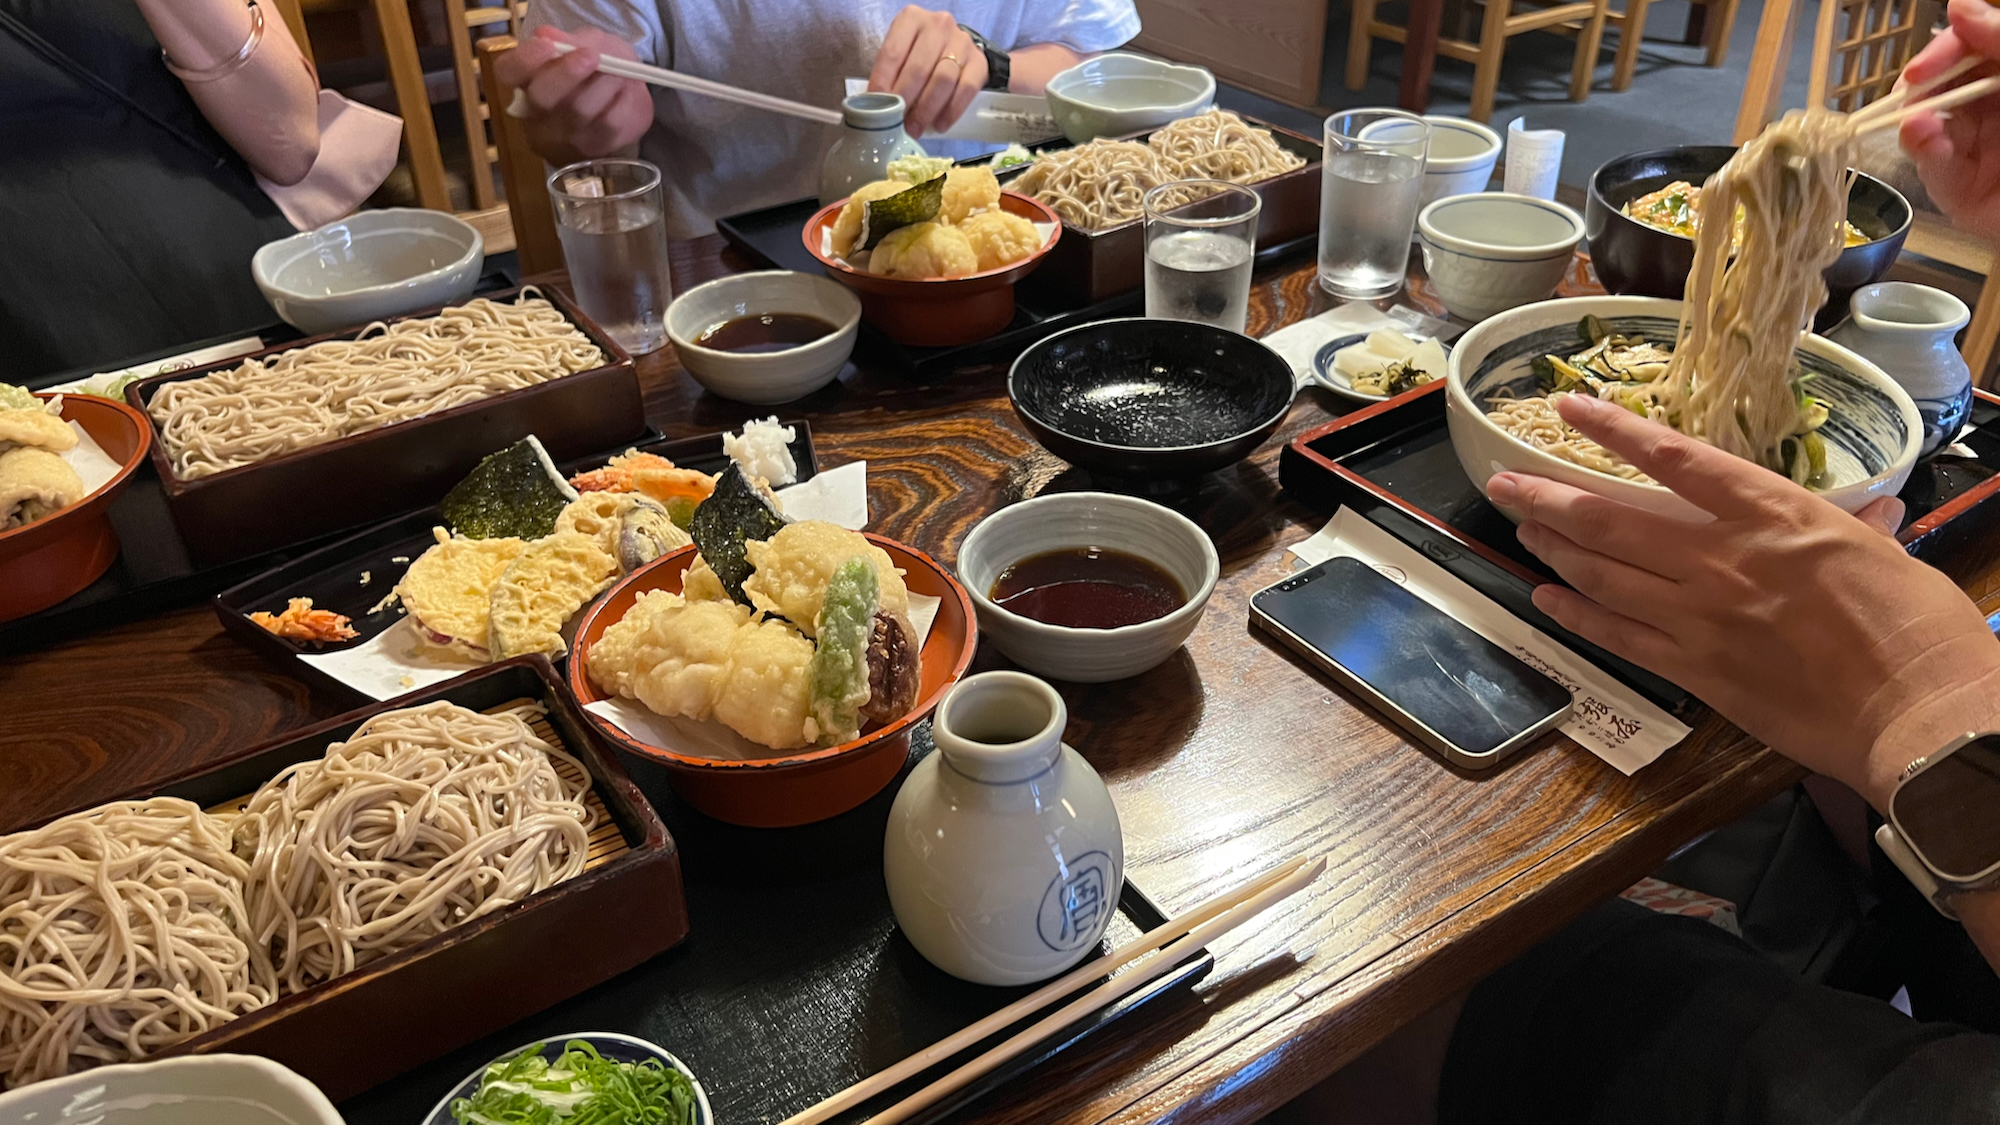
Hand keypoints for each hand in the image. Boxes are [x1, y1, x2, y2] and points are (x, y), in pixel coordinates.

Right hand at [494, 26, 653, 165]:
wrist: (628, 96)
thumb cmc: (596, 67)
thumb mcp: (585, 42)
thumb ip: (569, 39)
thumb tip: (547, 35)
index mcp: (526, 79)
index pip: (509, 71)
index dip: (525, 59)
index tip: (547, 45)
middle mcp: (538, 112)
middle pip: (541, 97)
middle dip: (567, 74)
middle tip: (592, 55)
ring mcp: (564, 136)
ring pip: (580, 110)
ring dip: (605, 83)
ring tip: (619, 71)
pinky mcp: (594, 149)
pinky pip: (609, 123)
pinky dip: (623, 101)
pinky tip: (625, 92)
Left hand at [868, 6, 987, 138]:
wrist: (953, 47)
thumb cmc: (918, 53)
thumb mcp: (899, 53)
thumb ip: (889, 73)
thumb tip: (878, 107)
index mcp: (911, 19)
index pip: (893, 53)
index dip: (883, 83)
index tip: (878, 107)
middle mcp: (938, 25)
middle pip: (919, 68)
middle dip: (906, 101)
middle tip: (898, 124)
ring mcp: (961, 42)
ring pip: (943, 80)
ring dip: (927, 110)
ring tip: (916, 128)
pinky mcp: (979, 61)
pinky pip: (966, 89)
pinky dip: (951, 111)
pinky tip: (940, 124)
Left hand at [1484, 393, 1999, 809]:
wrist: (1918, 711)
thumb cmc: (1917, 628)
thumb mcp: (1883, 552)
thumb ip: (1855, 526)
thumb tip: (1870, 510)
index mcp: (1772, 515)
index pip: (1676, 459)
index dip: (1614, 430)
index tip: (1569, 407)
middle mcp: (1721, 559)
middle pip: (1612, 520)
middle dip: (1548, 497)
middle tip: (1505, 482)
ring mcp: (1700, 617)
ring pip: (1602, 575)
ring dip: (1553, 548)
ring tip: (1521, 527)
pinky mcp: (1695, 671)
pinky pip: (1617, 637)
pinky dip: (1574, 616)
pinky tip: (1545, 601)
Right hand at [1899, 0, 1999, 243]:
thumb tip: (1958, 5)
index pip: (1968, 51)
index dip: (1944, 50)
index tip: (1927, 58)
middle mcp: (1992, 111)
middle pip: (1939, 86)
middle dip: (1922, 85)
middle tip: (1913, 87)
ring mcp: (1975, 151)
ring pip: (1926, 127)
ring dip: (1918, 122)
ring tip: (1918, 125)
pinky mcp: (1961, 193)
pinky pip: (1933, 169)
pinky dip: (1924, 152)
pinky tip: (1925, 141)